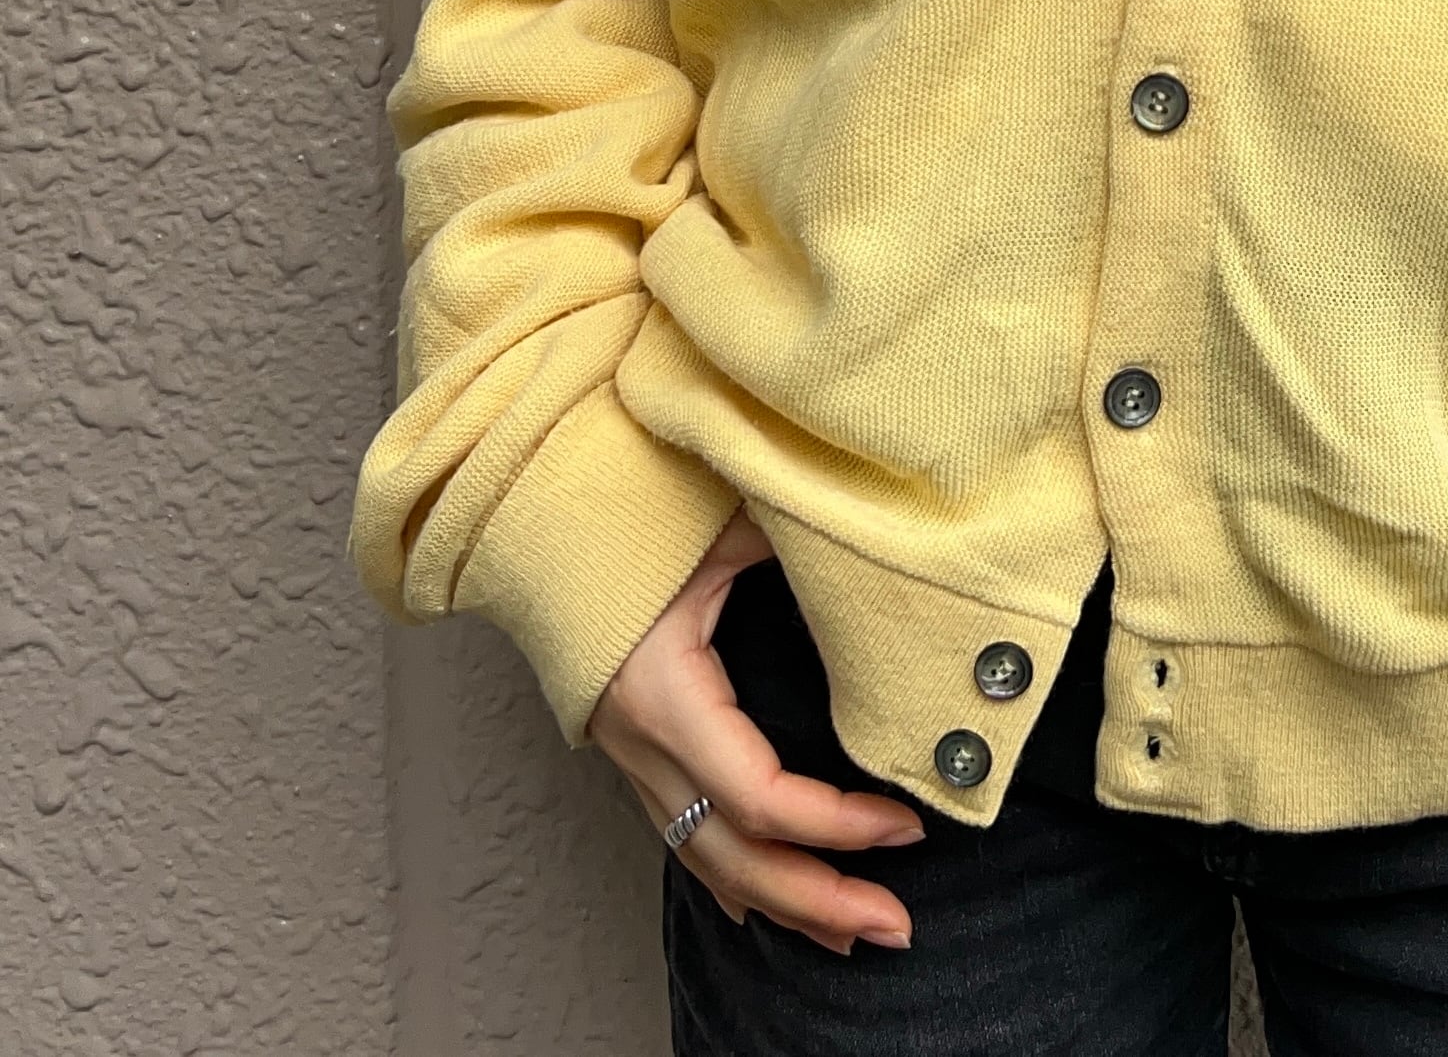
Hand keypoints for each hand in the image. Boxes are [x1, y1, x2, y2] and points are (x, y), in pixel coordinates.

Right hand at [589, 510, 925, 954]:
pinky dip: (732, 880)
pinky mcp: (637, 755)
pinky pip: (686, 837)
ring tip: (854, 934)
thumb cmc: (627, 518)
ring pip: (708, 861)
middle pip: (733, 857)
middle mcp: (645, 746)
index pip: (758, 796)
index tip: (904, 826)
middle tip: (895, 926)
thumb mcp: (718, 525)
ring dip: (783, 904)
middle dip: (816, 899)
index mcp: (666, 698)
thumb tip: (874, 538)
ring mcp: (635, 759)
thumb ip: (791, 539)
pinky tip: (764, 911)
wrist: (537, 525)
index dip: (833, 825)